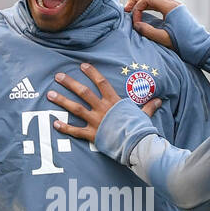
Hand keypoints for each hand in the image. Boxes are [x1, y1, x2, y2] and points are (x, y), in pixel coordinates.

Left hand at [46, 63, 161, 143]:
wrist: (136, 145)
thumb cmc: (140, 129)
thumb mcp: (144, 115)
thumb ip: (148, 107)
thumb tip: (159, 100)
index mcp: (114, 102)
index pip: (101, 82)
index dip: (92, 73)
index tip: (82, 65)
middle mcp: (102, 109)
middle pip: (84, 92)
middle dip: (70, 83)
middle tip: (58, 77)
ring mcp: (96, 121)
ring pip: (75, 108)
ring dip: (62, 101)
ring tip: (50, 94)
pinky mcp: (92, 135)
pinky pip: (75, 131)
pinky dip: (64, 128)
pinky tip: (54, 123)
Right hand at [124, 0, 181, 48]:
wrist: (200, 46)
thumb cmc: (185, 44)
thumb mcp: (164, 39)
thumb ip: (148, 31)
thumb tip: (136, 24)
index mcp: (170, 7)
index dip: (137, 8)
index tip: (135, 22)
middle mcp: (172, 3)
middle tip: (126, 9)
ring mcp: (174, 5)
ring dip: (141, 1)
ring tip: (132, 11)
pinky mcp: (174, 10)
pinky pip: (158, 1)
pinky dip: (147, 5)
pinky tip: (141, 13)